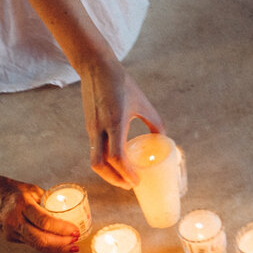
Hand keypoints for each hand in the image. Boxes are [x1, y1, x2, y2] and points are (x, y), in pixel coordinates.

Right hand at [0, 175, 79, 252]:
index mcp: (22, 205)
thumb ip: (47, 202)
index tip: (75, 230)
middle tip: (76, 240)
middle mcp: (15, 221)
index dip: (62, 229)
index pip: (45, 221)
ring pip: (37, 246)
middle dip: (62, 243)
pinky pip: (32, 244)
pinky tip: (59, 245)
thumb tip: (67, 212)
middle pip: (41, 239)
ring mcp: (11, 231)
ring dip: (57, 248)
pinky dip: (47, 246)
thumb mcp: (30, 190)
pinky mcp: (10, 238)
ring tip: (72, 246)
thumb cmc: (7, 189)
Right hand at [80, 58, 164, 188]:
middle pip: (100, 164)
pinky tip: (116, 165)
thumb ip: (155, 122)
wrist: (95, 67)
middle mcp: (100, 128)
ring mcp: (92, 128)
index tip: (137, 182)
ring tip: (123, 179)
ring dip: (108, 174)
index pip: (117, 156)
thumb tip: (163, 139)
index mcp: (115, 122)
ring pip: (94, 160)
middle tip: (130, 186)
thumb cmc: (122, 84)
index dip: (126, 173)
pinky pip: (94, 150)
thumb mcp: (143, 103)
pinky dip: (105, 163)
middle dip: (115, 180)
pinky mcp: (89, 126)